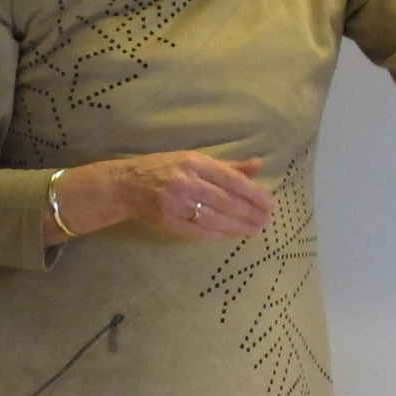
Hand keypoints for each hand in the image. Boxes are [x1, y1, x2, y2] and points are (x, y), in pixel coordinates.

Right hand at [56, 151, 272, 242]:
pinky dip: (220, 234)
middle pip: (226, 201)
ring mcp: (176, 204)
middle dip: (250, 212)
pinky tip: (234, 235)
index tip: (269, 203)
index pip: (230, 179)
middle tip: (267, 219)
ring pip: (215, 218)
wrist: (126, 185)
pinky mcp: (169, 222)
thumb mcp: (194, 159)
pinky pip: (200, 231)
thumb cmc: (164, 168)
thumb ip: (227, 165)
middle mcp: (185, 182)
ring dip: (239, 226)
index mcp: (193, 162)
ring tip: (256, 229)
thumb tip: (258, 165)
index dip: (252, 193)